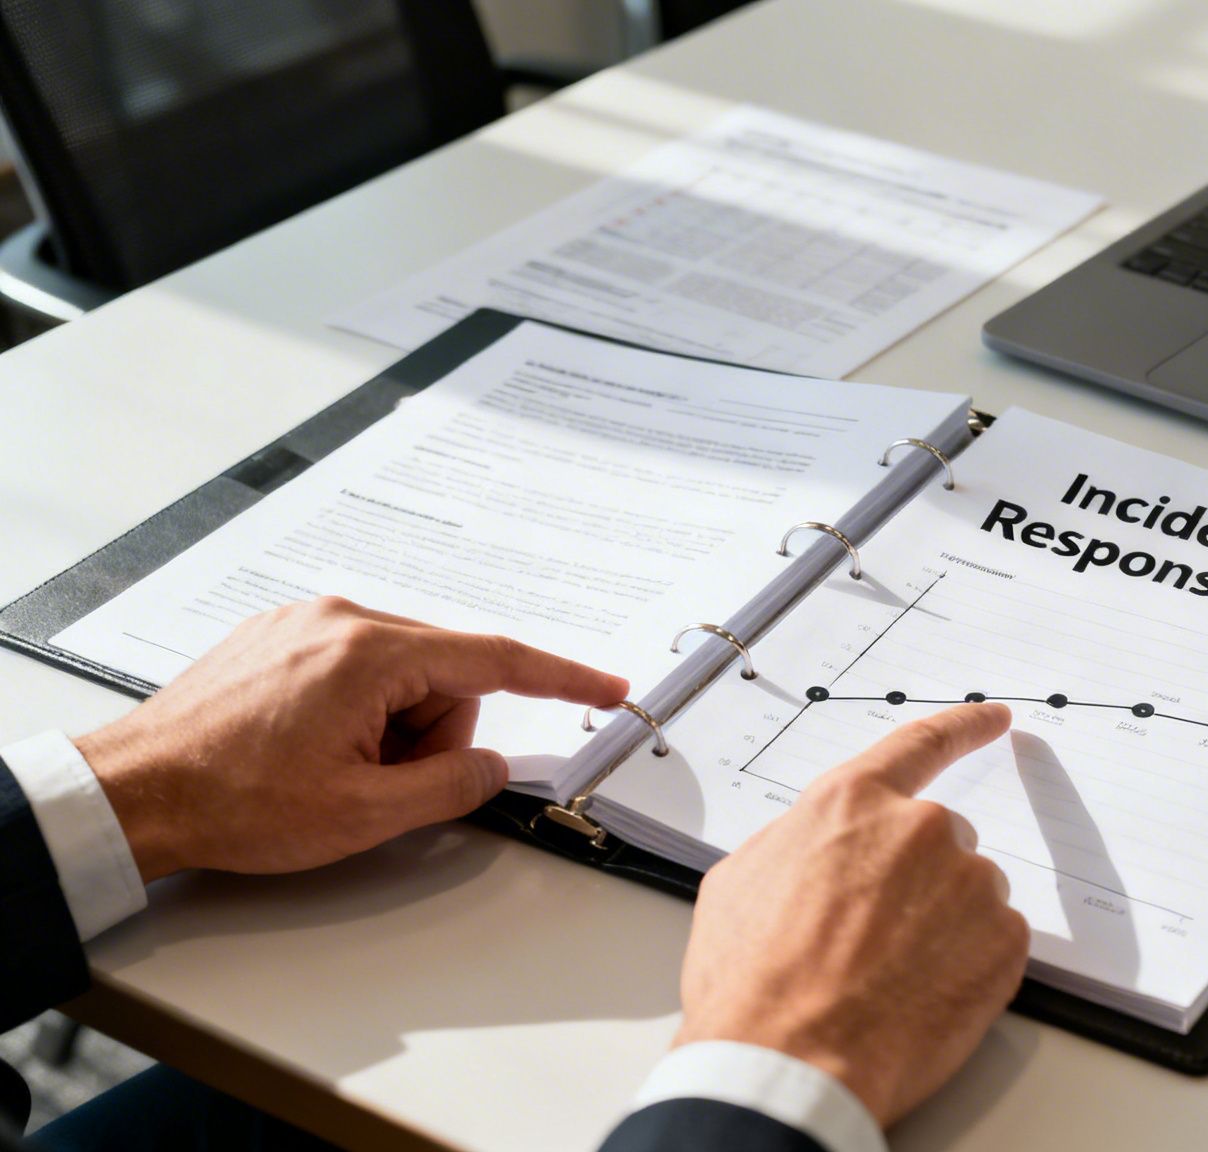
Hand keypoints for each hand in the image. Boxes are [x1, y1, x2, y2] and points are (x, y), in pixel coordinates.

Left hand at [75, 597, 629, 882]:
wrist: (133, 794)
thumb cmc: (232, 803)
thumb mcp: (363, 815)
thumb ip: (452, 787)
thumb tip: (494, 768)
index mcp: (370, 654)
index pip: (495, 660)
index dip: (561, 678)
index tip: (607, 686)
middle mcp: (340, 620)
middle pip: (444, 675)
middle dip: (431, 737)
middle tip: (379, 787)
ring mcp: (305, 624)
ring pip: (400, 676)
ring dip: (389, 730)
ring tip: (330, 772)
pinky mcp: (278, 637)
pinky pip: (356, 670)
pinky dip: (355, 715)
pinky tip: (308, 751)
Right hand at [675, 703, 1027, 1127]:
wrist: (790, 1064)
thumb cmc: (753, 982)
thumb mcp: (740, 882)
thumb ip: (797, 842)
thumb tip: (819, 846)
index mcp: (852, 804)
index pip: (922, 744)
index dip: (963, 727)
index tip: (996, 717)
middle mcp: (921, 830)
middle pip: (938, 840)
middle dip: (913, 881)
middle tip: (869, 938)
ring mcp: (971, 885)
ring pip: (966, 894)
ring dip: (940, 925)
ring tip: (886, 977)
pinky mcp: (1005, 942)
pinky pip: (993, 941)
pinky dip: (966, 965)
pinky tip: (920, 995)